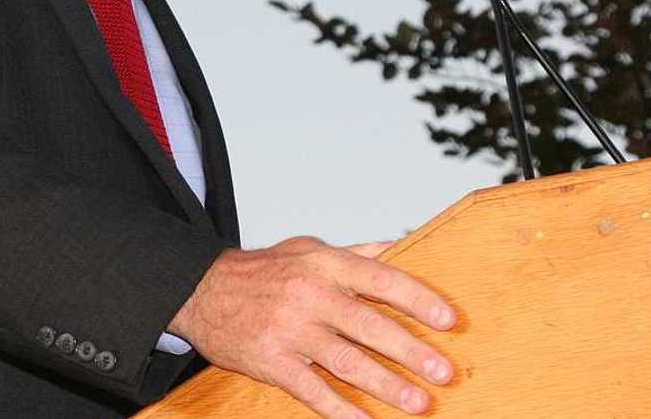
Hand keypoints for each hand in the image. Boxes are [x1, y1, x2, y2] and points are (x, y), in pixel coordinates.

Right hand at [167, 236, 455, 417]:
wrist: (201, 290)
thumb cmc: (261, 271)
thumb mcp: (308, 248)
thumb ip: (358, 253)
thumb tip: (402, 248)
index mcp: (325, 264)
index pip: (382, 279)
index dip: (419, 300)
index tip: (448, 320)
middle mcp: (310, 295)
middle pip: (370, 325)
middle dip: (411, 351)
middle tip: (443, 371)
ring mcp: (290, 330)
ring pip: (347, 361)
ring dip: (386, 385)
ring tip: (417, 402)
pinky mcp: (273, 361)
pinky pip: (312, 390)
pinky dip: (340, 410)